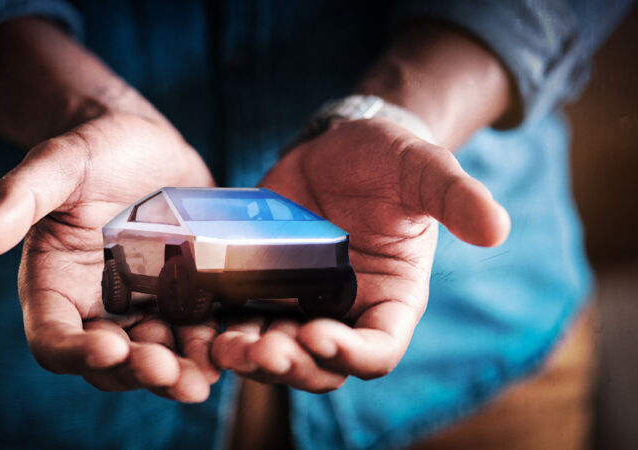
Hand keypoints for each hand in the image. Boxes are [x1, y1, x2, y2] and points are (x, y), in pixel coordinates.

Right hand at [0, 109, 220, 401]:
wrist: (147, 144)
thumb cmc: (93, 150)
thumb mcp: (58, 163)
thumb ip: (21, 195)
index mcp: (56, 287)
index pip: (53, 338)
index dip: (75, 352)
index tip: (108, 346)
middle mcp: (98, 308)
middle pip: (110, 361)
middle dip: (138, 372)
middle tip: (169, 372)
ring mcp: (145, 307)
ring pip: (157, 357)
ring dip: (179, 371)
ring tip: (204, 375)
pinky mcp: (186, 299)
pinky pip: (198, 333)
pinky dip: (214, 345)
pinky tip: (235, 347)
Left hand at [210, 119, 509, 391]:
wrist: (339, 147)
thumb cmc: (390, 160)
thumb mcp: (424, 170)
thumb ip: (456, 198)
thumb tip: (498, 227)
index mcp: (390, 301)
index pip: (377, 350)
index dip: (351, 354)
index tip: (319, 335)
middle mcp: (343, 314)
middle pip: (319, 366)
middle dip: (292, 365)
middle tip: (261, 349)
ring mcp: (298, 303)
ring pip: (274, 352)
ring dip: (249, 357)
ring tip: (222, 346)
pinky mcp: (260, 287)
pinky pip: (238, 322)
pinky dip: (218, 332)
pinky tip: (197, 327)